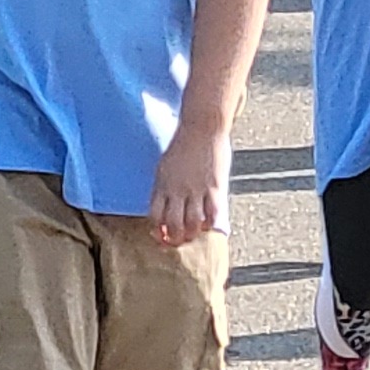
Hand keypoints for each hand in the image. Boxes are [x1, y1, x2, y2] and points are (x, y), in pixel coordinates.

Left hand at [148, 114, 229, 246]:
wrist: (202, 128)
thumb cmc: (184, 144)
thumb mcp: (165, 166)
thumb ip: (164, 186)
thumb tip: (166, 205)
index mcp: (162, 185)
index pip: (155, 216)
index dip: (157, 231)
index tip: (161, 236)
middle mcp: (177, 190)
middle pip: (173, 224)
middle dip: (175, 239)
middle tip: (179, 242)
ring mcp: (196, 189)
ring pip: (192, 223)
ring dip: (192, 234)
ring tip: (193, 235)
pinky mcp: (214, 187)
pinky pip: (212, 213)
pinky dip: (210, 224)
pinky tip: (209, 224)